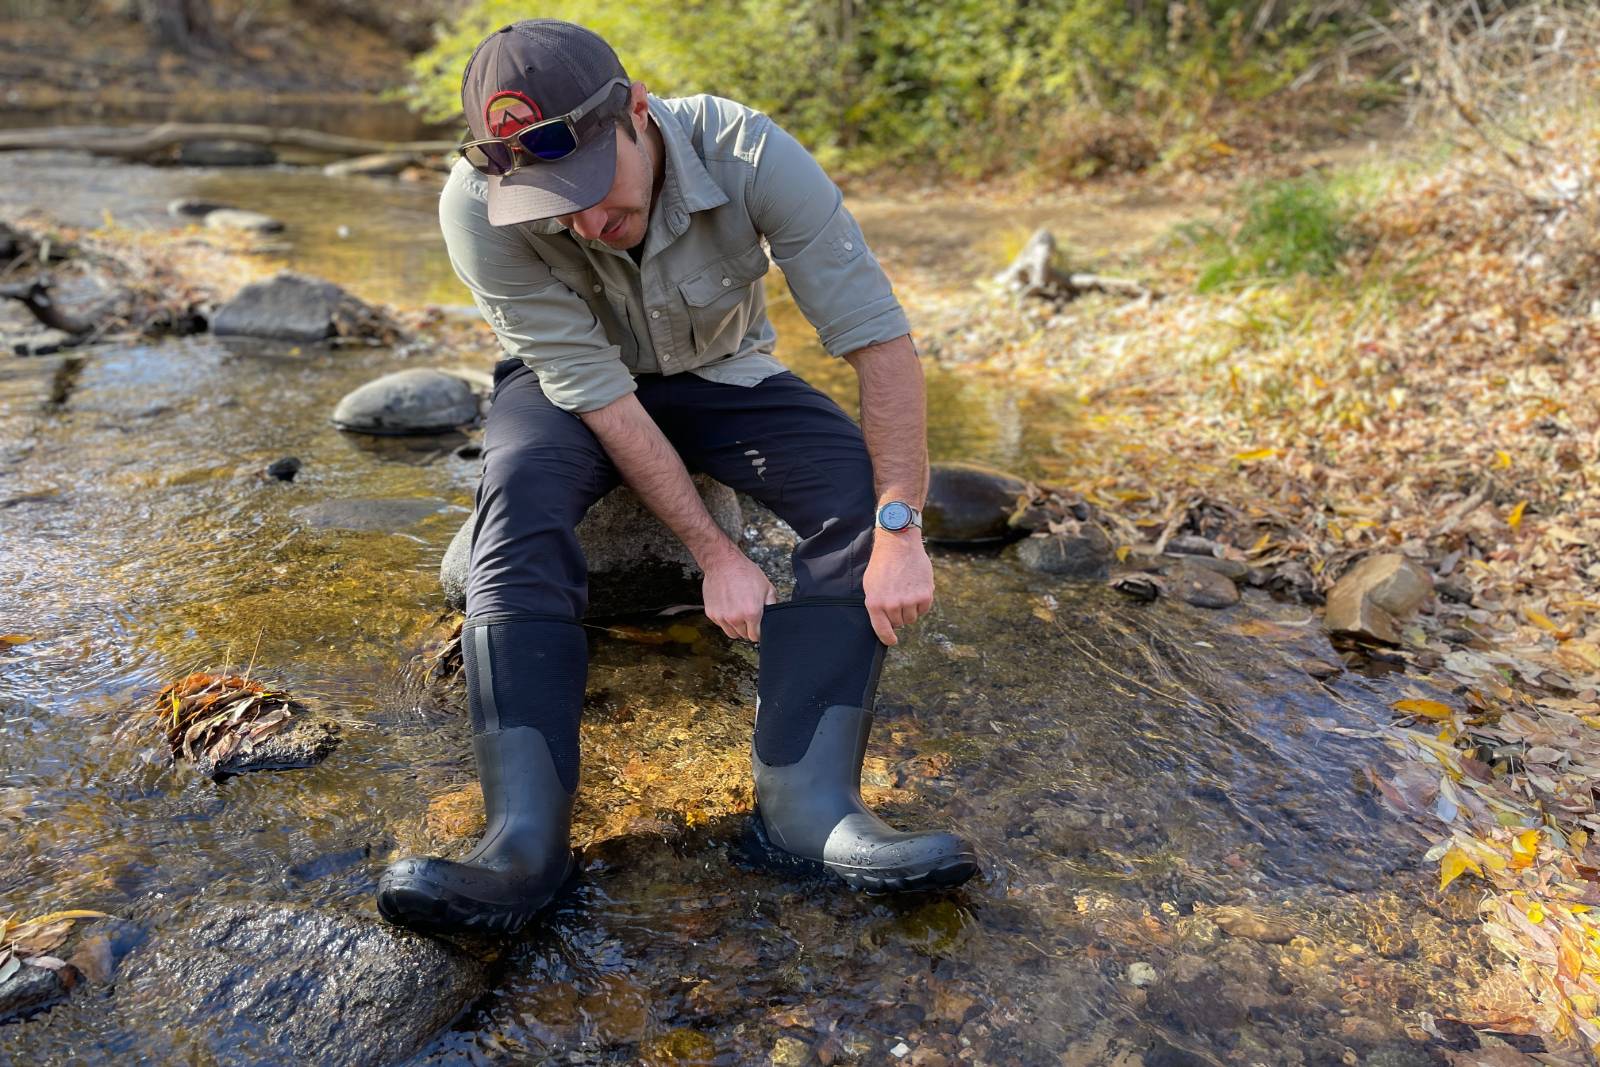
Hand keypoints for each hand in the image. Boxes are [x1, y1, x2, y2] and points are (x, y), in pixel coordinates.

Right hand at [701, 546, 777, 641]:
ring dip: (736, 627)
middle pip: (743, 636)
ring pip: (731, 633)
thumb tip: (773, 617)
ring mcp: (721, 617)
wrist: (723, 562)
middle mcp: (735, 618)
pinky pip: (721, 624)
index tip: (758, 627)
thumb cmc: (745, 572)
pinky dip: (725, 620)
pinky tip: (729, 607)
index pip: (755, 636)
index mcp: (751, 613)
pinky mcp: (711, 613)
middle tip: (748, 617)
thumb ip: (772, 605)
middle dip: (748, 629)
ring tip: (738, 613)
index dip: (758, 632)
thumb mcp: (767, 587)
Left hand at [863, 529, 933, 645]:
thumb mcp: (871, 585)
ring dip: (910, 609)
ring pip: (912, 618)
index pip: (882, 630)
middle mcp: (892, 605)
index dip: (888, 638)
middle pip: (899, 623)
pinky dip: (921, 602)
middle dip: (899, 614)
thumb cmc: (882, 565)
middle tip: (898, 597)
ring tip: (906, 590)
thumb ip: (877, 605)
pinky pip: (924, 609)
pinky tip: (916, 588)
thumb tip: (886, 623)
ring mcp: (909, 601)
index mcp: (875, 603)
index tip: (892, 641)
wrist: (899, 545)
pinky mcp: (924, 595)